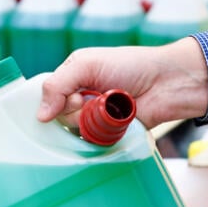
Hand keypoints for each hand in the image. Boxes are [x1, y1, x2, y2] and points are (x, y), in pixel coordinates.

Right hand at [38, 38, 207, 128]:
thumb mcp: (87, 64)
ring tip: (107, 108)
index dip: (54, 98)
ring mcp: (96, 116)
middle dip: (73, 109)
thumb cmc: (131, 66)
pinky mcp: (109, 133)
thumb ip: (58, 85)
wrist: (167, 83)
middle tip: (88, 99)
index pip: (49, 93)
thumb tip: (40, 115)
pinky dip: (98, 135)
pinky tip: (110, 124)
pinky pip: (92, 142)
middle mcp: (83, 96)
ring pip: (74, 130)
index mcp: (75, 75)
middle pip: (59, 114)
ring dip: (87, 121)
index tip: (70, 95)